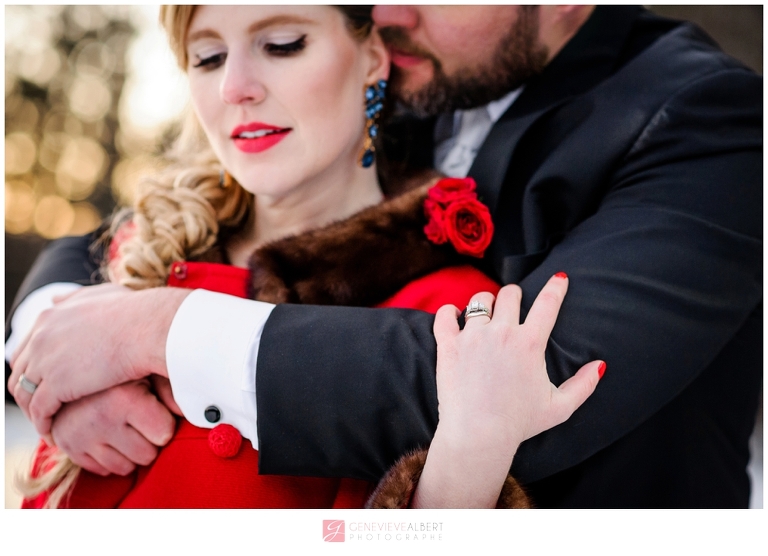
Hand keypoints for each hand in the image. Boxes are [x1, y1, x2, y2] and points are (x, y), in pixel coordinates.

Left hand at [8, 283, 190, 435]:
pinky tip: (55, 434)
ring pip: (26, 395)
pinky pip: (40, 412)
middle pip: (21, 373)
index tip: (48, 384)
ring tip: (50, 425)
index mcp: (49, 317)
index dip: (35, 369)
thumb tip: (54, 299)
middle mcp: (41, 337)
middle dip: (30, 391)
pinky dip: (43, 424)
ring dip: (34, 412)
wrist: (150, 328)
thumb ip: (74, 298)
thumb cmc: (137, 312)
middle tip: (45, 408)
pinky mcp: (56, 385)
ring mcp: (45, 362)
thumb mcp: (100, 296)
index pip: (27, 349)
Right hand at [51, 380, 175, 475]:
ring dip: (131, 452)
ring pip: (126, 468)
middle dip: (149, 442)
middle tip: (140, 421)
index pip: (164, 434)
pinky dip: (111, 458)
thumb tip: (201, 412)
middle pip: (147, 455)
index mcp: (124, 397)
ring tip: (125, 427)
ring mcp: (80, 436)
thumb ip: (172, 390)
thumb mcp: (148, 373)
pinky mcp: (67, 447)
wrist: (73, 369)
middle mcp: (100, 419)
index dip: (165, 424)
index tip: (156, 410)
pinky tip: (109, 436)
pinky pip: (104, 471)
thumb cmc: (122, 372)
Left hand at [414, 273, 603, 506]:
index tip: (559, 278)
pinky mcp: (448, 345)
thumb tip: (600, 366)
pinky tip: (454, 316)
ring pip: (479, 301)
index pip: (548, 304)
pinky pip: (444, 315)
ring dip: (484, 303)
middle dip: (515, 295)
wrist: (478, 434)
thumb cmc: (519, 423)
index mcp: (530, 343)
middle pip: (510, 294)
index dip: (556, 287)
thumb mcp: (559, 407)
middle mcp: (501, 332)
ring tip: (485, 312)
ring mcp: (472, 336)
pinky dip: (449, 312)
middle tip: (514, 303)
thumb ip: (583, 385)